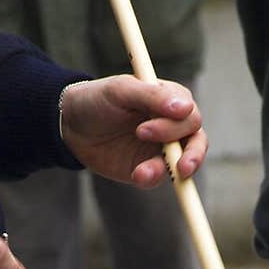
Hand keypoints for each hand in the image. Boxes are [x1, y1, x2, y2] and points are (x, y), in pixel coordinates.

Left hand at [59, 75, 206, 186]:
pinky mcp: (148, 169)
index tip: (147, 127)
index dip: (177, 124)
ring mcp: (162, 149)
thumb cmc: (98, 99)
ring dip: (169, 170)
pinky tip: (137, 176)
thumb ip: (152, 97)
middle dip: (186, 151)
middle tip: (160, 151)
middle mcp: (172, 126)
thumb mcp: (121, 91)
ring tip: (143, 173)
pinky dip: (151, 178)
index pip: (191, 115)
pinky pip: (159, 178)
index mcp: (171, 101)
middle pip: (196, 141)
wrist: (71, 125)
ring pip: (184, 164)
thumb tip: (185, 109)